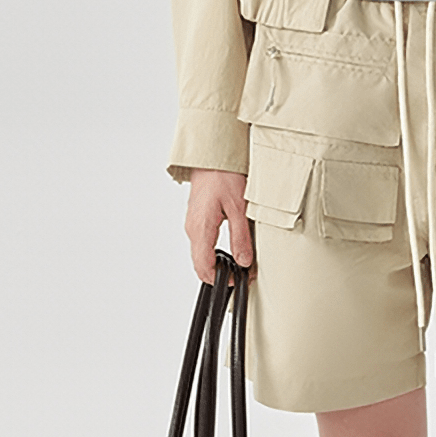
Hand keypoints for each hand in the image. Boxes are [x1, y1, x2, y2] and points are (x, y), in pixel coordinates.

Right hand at [184, 168, 255, 283]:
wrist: (212, 155)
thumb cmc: (223, 175)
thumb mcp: (239, 207)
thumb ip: (241, 237)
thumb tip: (243, 262)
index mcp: (201, 229)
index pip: (204, 267)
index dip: (220, 279)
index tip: (238, 281)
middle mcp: (192, 228)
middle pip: (200, 264)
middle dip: (219, 274)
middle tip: (242, 274)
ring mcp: (192, 223)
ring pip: (201, 254)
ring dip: (216, 262)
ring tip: (239, 262)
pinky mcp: (197, 218)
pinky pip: (202, 242)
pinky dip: (213, 251)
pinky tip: (229, 248)